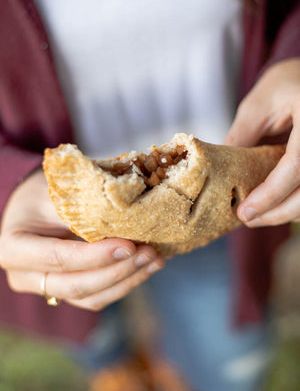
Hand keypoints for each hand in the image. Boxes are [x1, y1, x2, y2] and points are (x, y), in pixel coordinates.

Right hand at [0, 169, 164, 310]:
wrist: (31, 206)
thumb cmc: (42, 193)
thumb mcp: (55, 193)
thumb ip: (82, 209)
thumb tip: (127, 217)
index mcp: (13, 248)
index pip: (59, 258)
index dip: (96, 256)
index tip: (129, 244)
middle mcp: (24, 276)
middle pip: (76, 285)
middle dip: (118, 271)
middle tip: (149, 252)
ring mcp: (46, 288)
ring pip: (91, 298)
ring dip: (127, 281)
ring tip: (155, 260)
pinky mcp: (67, 291)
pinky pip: (98, 297)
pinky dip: (124, 284)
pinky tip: (145, 267)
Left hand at [225, 58, 299, 226]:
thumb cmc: (285, 84)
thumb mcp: (256, 106)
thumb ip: (241, 139)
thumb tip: (221, 177)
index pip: (298, 164)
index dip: (272, 194)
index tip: (246, 212)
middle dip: (280, 212)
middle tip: (249, 220)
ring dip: (288, 211)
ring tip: (258, 215)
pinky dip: (295, 200)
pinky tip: (275, 203)